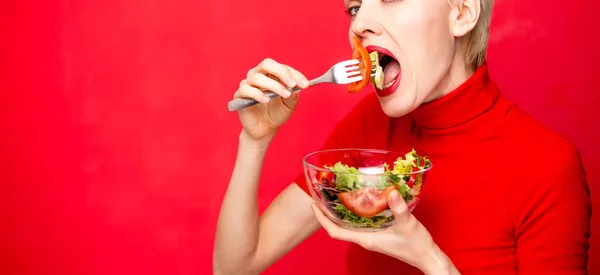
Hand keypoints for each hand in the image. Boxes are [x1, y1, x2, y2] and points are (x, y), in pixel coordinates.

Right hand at [233, 58, 309, 144]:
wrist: (265, 129)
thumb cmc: (277, 114)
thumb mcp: (289, 105)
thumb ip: (294, 95)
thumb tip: (298, 86)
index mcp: (271, 74)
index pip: (282, 67)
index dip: (294, 74)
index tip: (305, 84)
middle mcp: (258, 75)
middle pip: (267, 64)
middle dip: (282, 72)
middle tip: (293, 84)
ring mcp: (247, 84)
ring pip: (257, 77)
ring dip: (273, 85)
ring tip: (284, 95)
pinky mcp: (240, 95)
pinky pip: (246, 89)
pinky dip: (257, 94)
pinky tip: (266, 100)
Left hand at [311, 190, 459, 274]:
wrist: (427, 257)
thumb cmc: (417, 244)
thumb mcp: (408, 224)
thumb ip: (399, 208)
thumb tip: (391, 192)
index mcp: (366, 239)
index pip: (335, 232)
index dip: (322, 219)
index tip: (314, 205)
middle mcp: (365, 239)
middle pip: (338, 227)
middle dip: (327, 214)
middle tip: (321, 195)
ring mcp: (371, 237)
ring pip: (347, 226)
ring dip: (338, 213)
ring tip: (334, 196)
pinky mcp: (377, 235)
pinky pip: (358, 225)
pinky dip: (352, 214)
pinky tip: (357, 202)